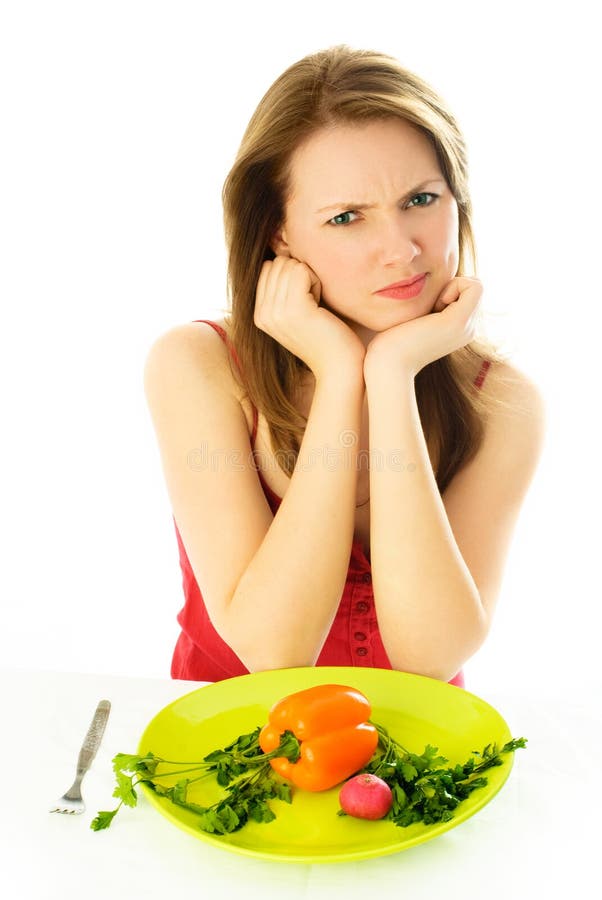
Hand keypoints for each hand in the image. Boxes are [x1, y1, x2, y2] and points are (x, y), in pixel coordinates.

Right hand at [254, 256, 364, 379]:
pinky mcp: (293, 309)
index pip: (268, 267)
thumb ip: (284, 289)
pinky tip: (322, 306)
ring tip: (317, 306)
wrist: (339, 368)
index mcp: (259, 314)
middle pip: (278, 262)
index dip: (292, 275)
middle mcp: (262, 314)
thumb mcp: (298, 312)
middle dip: (301, 275)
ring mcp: (275, 312)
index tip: (306, 301)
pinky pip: (302, 270)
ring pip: (290, 264)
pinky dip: (317, 282)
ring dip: (311, 278)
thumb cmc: (327, 337)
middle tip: (314, 304)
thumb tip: (283, 251)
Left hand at [364, 276, 482, 378]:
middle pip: (473, 289)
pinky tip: (436, 304)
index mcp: (459, 330)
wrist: (387, 364)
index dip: (449, 289)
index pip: (467, 293)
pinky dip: (455, 285)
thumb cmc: (391, 342)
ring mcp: (467, 327)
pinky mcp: (460, 321)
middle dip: (451, 286)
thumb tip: (430, 287)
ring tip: (431, 308)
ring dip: (452, 286)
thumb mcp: (414, 318)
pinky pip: (475, 286)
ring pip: (476, 286)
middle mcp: (468, 330)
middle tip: (429, 307)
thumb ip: (427, 306)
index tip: (428, 307)